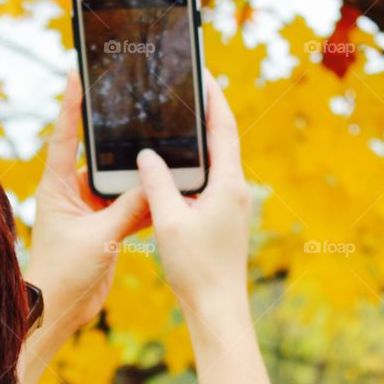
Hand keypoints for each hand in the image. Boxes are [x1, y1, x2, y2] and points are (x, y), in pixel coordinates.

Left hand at [27, 71, 149, 340]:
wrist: (59, 310)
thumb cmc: (63, 272)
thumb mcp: (99, 237)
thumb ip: (128, 209)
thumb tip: (155, 184)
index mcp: (57, 186)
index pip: (65, 135)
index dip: (71, 103)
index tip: (77, 73)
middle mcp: (71, 191)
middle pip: (98, 154)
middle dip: (118, 135)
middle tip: (137, 105)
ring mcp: (89, 208)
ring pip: (119, 180)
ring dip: (139, 172)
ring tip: (165, 146)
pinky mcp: (105, 226)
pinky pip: (130, 205)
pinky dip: (148, 200)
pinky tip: (171, 190)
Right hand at [136, 73, 250, 332]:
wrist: (217, 310)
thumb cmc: (197, 268)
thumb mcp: (170, 220)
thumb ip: (157, 183)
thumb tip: (147, 155)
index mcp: (229, 185)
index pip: (223, 128)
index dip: (214, 98)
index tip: (203, 73)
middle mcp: (236, 191)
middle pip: (221, 141)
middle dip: (203, 115)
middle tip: (183, 91)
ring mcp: (231, 206)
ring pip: (213, 164)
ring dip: (196, 143)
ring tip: (173, 122)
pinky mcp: (222, 220)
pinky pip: (206, 184)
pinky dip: (190, 170)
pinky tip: (169, 170)